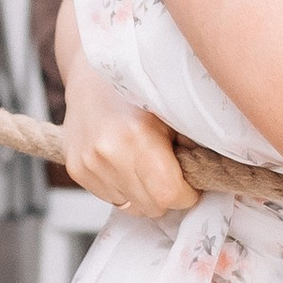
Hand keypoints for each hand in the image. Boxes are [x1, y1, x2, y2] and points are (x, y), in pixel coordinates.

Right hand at [61, 46, 189, 215]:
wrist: (92, 75)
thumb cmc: (140, 92)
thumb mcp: (174, 112)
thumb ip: (191, 147)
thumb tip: (207, 177)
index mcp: (137, 136)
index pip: (169, 195)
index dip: (186, 194)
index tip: (190, 183)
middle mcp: (107, 153)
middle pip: (151, 207)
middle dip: (166, 196)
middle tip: (170, 173)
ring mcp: (87, 163)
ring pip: (130, 207)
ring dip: (143, 193)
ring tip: (144, 163)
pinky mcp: (75, 169)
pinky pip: (110, 198)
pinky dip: (123, 188)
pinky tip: (124, 162)